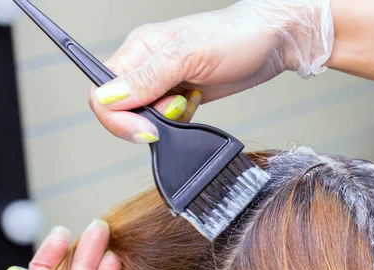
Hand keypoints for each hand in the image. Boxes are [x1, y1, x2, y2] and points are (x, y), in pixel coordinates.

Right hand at [88, 0, 333, 142]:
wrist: (269, 42)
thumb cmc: (235, 36)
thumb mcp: (189, 55)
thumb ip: (148, 78)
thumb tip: (109, 97)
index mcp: (138, 49)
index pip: (103, 91)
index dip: (117, 117)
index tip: (146, 128)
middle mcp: (146, 66)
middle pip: (122, 109)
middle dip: (148, 120)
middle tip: (177, 109)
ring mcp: (163, 83)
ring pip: (145, 118)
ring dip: (168, 120)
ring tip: (190, 100)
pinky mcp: (179, 96)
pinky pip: (167, 121)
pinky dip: (181, 120)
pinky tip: (197, 102)